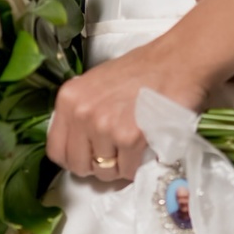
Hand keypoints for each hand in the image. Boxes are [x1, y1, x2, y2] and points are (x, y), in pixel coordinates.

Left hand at [46, 38, 208, 183]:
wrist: (177, 61)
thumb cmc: (141, 71)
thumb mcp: (97, 84)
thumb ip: (82, 112)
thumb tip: (79, 144)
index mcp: (68, 98)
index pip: (56, 150)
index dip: (74, 158)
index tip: (89, 156)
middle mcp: (81, 112)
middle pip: (78, 165)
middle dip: (97, 166)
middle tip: (115, 154)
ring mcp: (104, 126)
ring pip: (105, 172)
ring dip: (120, 166)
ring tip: (133, 146)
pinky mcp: (129, 137)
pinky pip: (128, 171)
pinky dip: (138, 166)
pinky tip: (145, 146)